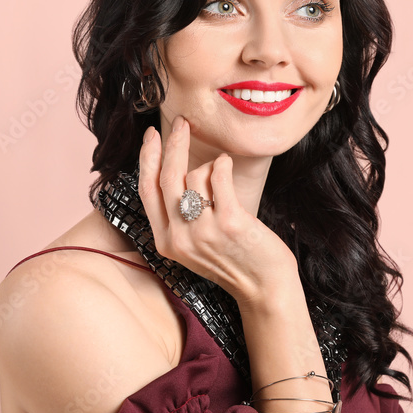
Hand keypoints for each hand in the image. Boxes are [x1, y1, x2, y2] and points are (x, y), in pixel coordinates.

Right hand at [137, 115, 299, 305]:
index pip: (147, 190)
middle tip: (183, 123)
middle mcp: (179, 237)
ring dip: (212, 168)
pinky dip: (223, 165)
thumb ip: (179, 215)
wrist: (264, 289)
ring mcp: (203, 231)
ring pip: (196, 175)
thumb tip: (175, 166)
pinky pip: (219, 175)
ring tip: (224, 181)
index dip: (148, 158)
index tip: (152, 135)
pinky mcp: (229, 222)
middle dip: (174, 143)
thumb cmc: (233, 259)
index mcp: (166, 242)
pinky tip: (227, 167)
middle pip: (168, 176)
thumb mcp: (194, 244)